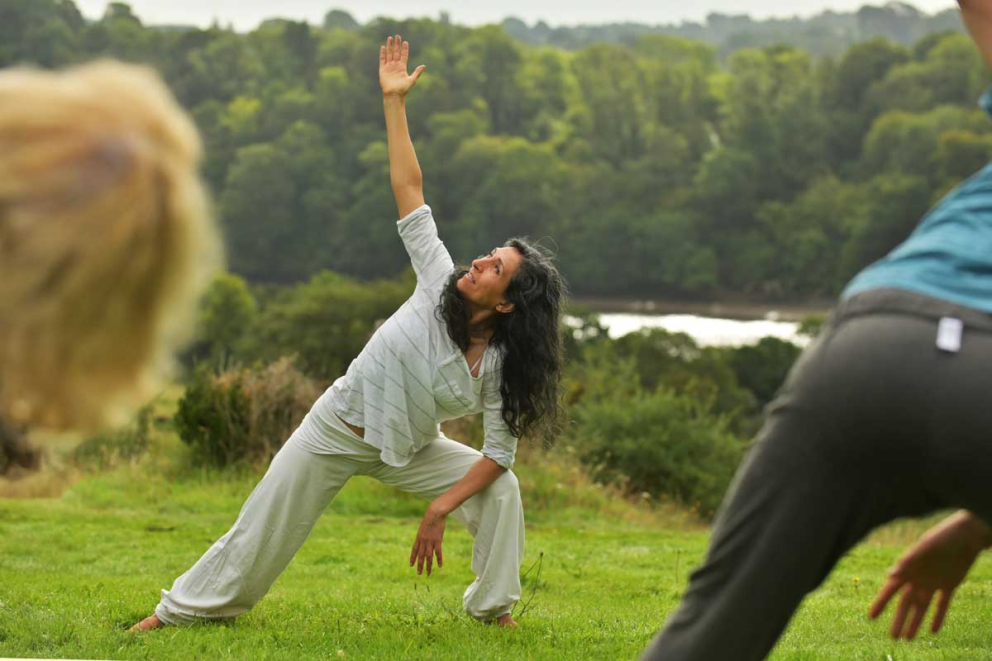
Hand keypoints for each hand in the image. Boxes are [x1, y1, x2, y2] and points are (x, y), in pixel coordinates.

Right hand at [379, 34, 425, 97]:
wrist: (393, 95)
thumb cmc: (403, 89)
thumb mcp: (412, 80)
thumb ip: (417, 72)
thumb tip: (424, 65)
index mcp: (402, 67)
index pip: (404, 56)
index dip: (405, 49)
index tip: (405, 42)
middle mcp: (395, 66)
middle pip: (396, 52)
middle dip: (397, 44)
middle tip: (397, 36)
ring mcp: (389, 67)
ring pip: (389, 54)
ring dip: (389, 46)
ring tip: (390, 38)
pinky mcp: (382, 69)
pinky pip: (382, 59)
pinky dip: (382, 53)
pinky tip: (383, 47)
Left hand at [410, 502, 446, 575]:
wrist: (435, 513)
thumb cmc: (430, 517)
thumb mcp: (424, 526)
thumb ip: (423, 534)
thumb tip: (424, 538)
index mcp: (418, 537)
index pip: (414, 550)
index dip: (413, 558)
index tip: (411, 565)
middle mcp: (423, 541)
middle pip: (421, 556)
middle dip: (419, 565)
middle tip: (419, 573)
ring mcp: (430, 541)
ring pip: (428, 556)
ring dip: (428, 566)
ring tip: (428, 573)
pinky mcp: (438, 540)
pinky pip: (438, 552)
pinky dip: (439, 559)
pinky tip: (439, 565)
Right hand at [869, 511, 991, 639]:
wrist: (966, 534)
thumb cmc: (942, 537)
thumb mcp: (924, 549)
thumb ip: (908, 562)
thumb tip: (890, 575)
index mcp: (908, 569)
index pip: (891, 590)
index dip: (881, 603)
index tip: (871, 616)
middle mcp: (918, 577)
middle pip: (905, 603)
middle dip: (899, 620)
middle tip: (893, 638)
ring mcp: (933, 582)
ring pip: (922, 607)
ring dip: (915, 622)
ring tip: (908, 639)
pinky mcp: (949, 584)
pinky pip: (942, 604)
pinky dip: (938, 617)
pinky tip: (933, 630)